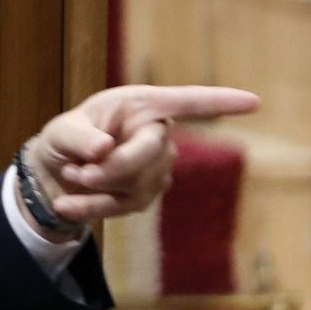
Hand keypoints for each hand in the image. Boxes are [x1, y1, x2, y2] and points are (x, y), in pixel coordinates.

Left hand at [25, 85, 258, 232]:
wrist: (56, 172)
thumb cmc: (66, 139)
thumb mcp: (61, 131)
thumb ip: (78, 136)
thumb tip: (102, 148)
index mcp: (142, 105)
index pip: (187, 102)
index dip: (219, 102)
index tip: (254, 102)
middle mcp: (157, 134)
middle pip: (151, 153)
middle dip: (111, 168)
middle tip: (76, 172)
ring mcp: (157, 167)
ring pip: (137, 184)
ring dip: (97, 186)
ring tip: (71, 174)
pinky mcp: (147, 195)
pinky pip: (125, 207)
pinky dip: (91, 207)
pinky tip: (67, 204)